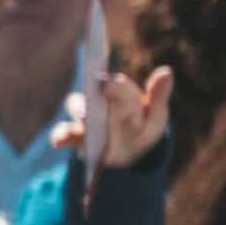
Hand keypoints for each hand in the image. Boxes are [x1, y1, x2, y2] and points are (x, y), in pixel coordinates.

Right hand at [50, 66, 173, 167]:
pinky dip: (59, 135)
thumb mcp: (155, 117)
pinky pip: (63, 133)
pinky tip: (59, 141)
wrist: (125, 153)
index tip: (108, 83)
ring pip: (77, 108)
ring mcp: (84, 117)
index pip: (117, 86)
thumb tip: (166, 71)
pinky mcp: (73, 135)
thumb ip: (158, 96)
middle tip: (93, 95)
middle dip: (92, 94)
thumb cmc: (141, 129)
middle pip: (93, 92)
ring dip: (79, 112)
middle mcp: (100, 98)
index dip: (113, 86)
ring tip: (83, 117)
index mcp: (121, 92)